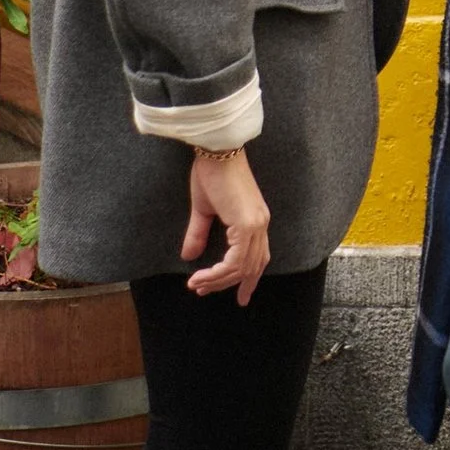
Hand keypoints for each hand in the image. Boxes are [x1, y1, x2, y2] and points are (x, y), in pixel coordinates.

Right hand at [183, 146, 270, 302]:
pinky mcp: (247, 224)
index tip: (241, 298)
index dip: (249, 279)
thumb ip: (199, 233)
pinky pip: (236, 260)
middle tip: (204, 292)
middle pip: (250, 267)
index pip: (257, 258)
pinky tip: (202, 277)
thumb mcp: (204, 209)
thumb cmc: (211, 173)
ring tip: (196, 286)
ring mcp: (256, 224)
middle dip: (228, 284)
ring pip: (242, 267)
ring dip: (218, 281)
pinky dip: (219, 273)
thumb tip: (189, 256)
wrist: (216, 151)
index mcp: (255, 220)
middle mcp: (261, 224)